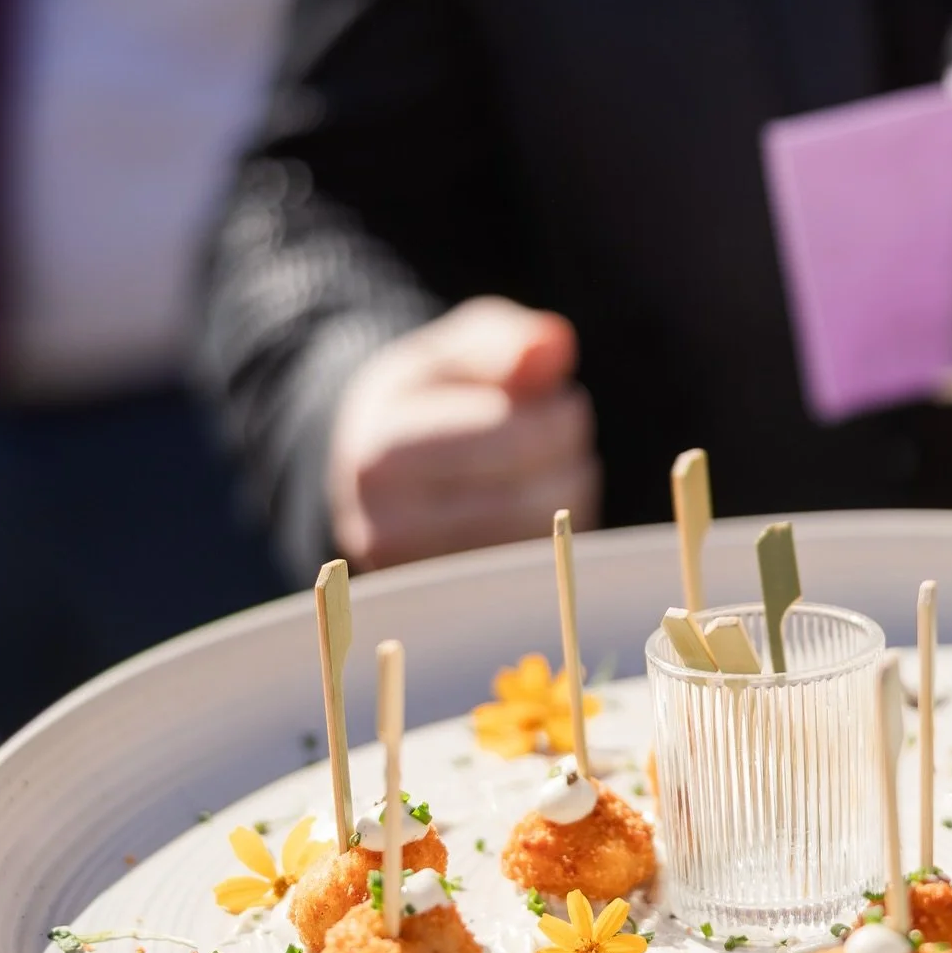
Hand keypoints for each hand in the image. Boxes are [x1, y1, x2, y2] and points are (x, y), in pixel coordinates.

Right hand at [327, 296, 598, 567]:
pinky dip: (556, 534)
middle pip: (530, 497)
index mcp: (381, 455)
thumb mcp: (457, 354)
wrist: (381, 470)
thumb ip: (504, 343)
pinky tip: (544, 503)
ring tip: (556, 463)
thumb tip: (551, 346)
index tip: (561, 400)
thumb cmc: (430, 401)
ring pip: (537, 541)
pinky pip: (537, 576)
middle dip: (568, 457)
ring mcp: (422, 579)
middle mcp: (386, 528)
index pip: (508, 442)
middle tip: (567, 430)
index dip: (557, 417)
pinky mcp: (455, 609)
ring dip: (570, 495)